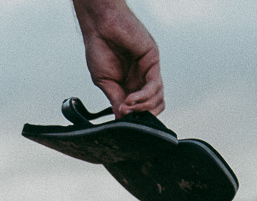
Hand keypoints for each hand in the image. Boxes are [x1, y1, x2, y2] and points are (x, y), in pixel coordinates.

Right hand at [73, 0, 163, 116]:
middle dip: (142, 116)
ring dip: (143, 107)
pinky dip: (144, 96)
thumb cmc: (99, 47)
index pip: (140, 108)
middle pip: (154, 106)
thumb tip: (122, 119)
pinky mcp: (153, 60)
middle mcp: (141, 78)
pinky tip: (131, 99)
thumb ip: (115, 99)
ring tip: (127, 106)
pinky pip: (155, 85)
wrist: (100, 25)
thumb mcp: (104, 81)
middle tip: (127, 115)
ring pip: (158, 98)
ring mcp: (148, 69)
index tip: (122, 120)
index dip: (134, 118)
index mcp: (129, 85)